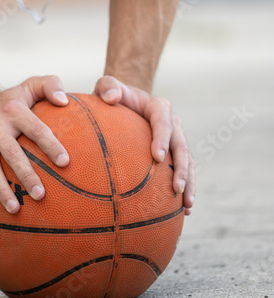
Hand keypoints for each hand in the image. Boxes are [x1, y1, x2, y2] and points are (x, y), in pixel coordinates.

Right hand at [0, 75, 69, 222]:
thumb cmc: (12, 100)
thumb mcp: (29, 85)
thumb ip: (50, 85)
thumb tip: (64, 101)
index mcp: (13, 110)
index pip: (35, 128)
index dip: (50, 144)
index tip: (65, 162)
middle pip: (11, 152)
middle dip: (25, 174)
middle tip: (40, 195)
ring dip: (2, 190)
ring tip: (16, 210)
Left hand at [94, 76, 193, 215]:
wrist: (125, 100)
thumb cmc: (113, 94)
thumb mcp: (108, 86)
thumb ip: (108, 87)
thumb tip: (110, 97)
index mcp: (159, 107)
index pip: (164, 122)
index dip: (162, 138)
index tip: (157, 158)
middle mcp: (172, 123)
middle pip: (181, 146)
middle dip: (182, 168)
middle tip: (176, 188)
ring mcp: (176, 140)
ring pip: (188, 162)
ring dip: (189, 183)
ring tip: (186, 206)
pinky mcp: (174, 154)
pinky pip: (184, 172)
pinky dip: (186, 189)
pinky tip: (184, 211)